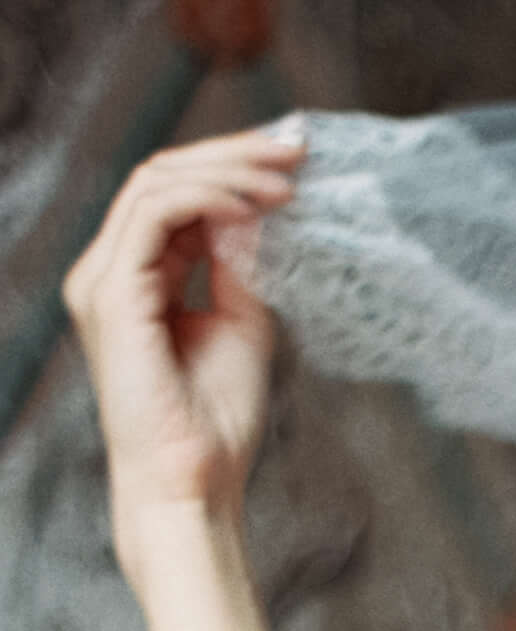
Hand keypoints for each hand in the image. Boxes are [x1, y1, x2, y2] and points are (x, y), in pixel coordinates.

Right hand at [60, 122, 306, 575]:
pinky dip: (209, 198)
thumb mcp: (244, 324)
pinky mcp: (112, 294)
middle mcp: (111, 270)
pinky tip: (255, 205)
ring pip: (156, 182)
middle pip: (163, 175)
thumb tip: (258, 208)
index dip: (234, 167)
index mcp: (137, 276)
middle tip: (297, 149)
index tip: (295, 160)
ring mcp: (103, 279)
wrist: (195, 481)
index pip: (177, 194)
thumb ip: (243, 265)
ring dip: (228, 172)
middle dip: (233, 154)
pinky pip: (155, 214)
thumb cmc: (216, 422)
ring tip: (287, 181)